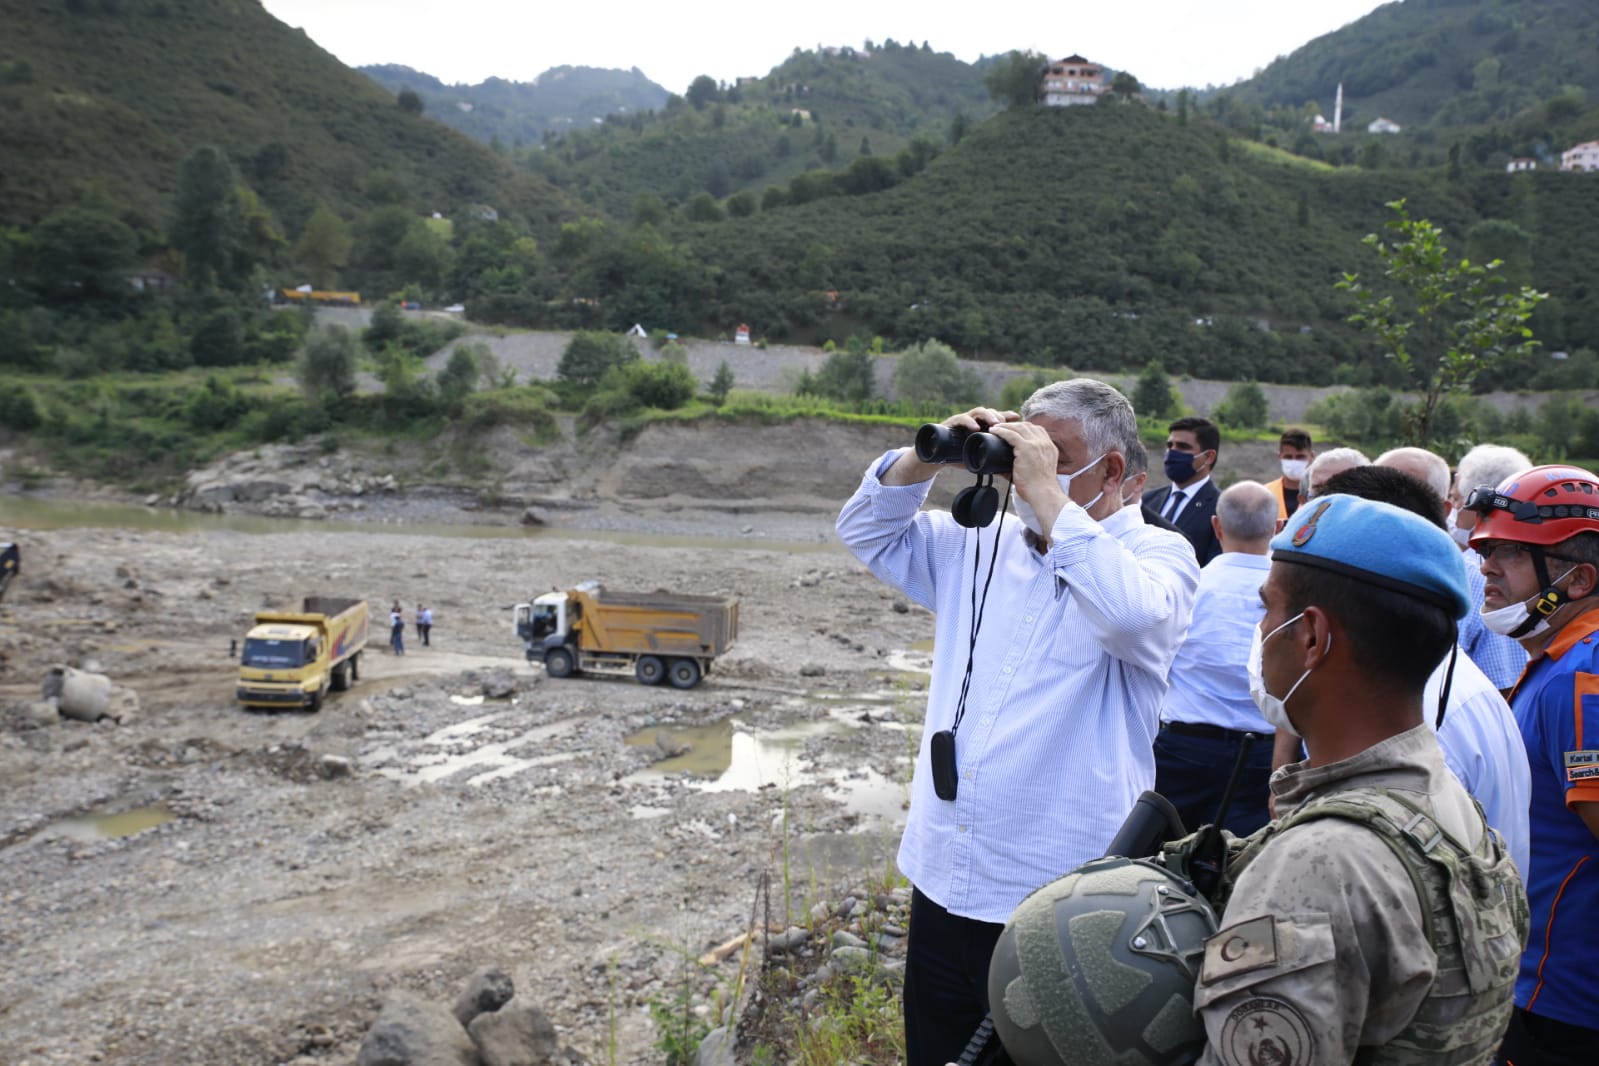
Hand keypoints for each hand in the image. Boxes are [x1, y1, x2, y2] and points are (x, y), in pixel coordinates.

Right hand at [883, 407, 1018, 486]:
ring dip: (987, 415)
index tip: (1018, 417)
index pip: (996, 418)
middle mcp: (972, 421)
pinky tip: (975, 427)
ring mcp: (961, 420)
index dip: (1007, 415)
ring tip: (995, 423)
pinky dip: (968, 422)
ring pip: (977, 412)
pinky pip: (960, 419)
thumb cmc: (957, 456)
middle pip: (989, 412)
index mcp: (981, 426)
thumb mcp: (976, 457)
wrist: (935, 458)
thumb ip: (988, 460)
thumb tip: (1006, 471)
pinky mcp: (950, 424)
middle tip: (1008, 422)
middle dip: (999, 415)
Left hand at [986, 420, 1066, 515]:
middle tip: (1001, 427)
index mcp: (1050, 448)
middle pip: (1028, 426)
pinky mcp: (1026, 448)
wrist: (1043, 494)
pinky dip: (1001, 431)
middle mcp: (1045, 443)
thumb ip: (1023, 466)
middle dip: (1014, 425)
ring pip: (1019, 428)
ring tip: (995, 428)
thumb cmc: (1038, 488)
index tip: (1014, 429)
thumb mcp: (1037, 472)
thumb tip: (1001, 469)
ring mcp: (1036, 444)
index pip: (1038, 430)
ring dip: (1005, 426)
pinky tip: (994, 431)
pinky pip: (1011, 435)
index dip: (1025, 427)